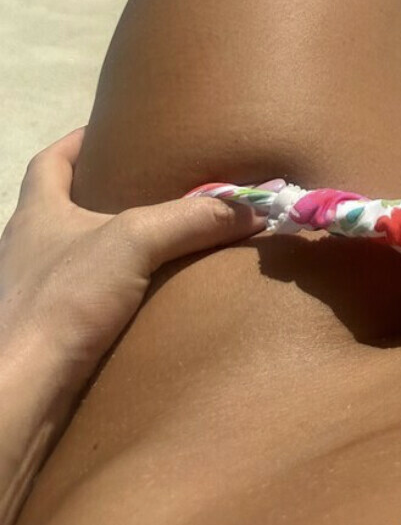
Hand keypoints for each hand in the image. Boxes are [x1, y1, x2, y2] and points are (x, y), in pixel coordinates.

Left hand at [0, 129, 264, 386]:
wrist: (22, 392)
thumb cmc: (64, 299)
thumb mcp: (135, 241)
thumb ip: (193, 218)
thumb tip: (253, 207)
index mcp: (35, 213)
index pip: (49, 162)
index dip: (77, 142)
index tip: (112, 132)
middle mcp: (24, 249)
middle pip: (60, 208)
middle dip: (101, 197)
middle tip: (151, 190)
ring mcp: (30, 295)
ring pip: (70, 258)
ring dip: (105, 251)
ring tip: (152, 246)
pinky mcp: (44, 337)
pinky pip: (78, 303)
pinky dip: (106, 296)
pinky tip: (138, 302)